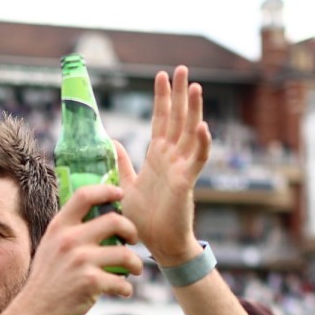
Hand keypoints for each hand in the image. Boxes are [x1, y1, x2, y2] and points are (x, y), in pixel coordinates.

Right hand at [15, 183, 142, 314]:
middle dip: (131, 230)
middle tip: (133, 240)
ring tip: (134, 270)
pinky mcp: (91, 282)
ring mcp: (81, 261)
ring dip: (135, 263)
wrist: (33, 313)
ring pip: (124, 254)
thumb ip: (69, 232)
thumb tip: (97, 218)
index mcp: (59, 228)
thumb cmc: (46, 281)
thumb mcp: (49, 247)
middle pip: (114, 220)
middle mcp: (70, 240)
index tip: (119, 195)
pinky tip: (122, 291)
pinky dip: (126, 288)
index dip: (106, 191)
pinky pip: (122, 282)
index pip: (84, 195)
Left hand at [116, 67, 211, 266]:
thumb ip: (122, 164)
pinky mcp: (186, 183)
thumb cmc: (144, 219)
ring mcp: (181, 169)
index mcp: (157, 157)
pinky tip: (202, 126)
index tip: (160, 75)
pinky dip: (201, 144)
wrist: (158, 245)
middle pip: (177, 119)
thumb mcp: (126, 186)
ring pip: (189, 133)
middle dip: (178, 94)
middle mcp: (171, 158)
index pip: (160, 120)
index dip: (161, 98)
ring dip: (193, 110)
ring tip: (194, 86)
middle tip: (181, 68)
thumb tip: (112, 142)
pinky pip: (197, 160)